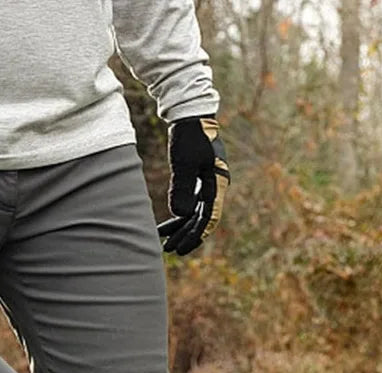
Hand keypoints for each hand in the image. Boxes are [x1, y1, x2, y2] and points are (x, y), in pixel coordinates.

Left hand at [158, 116, 229, 255]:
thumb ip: (182, 188)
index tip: (181, 248)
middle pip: (201, 218)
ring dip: (180, 228)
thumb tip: (182, 215)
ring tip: (164, 242)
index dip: (195, 235)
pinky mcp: (198, 177)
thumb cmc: (188, 135)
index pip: (208, 216)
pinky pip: (190, 203)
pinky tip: (166, 225)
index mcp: (217, 182)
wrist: (190, 113)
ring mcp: (208, 181)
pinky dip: (179, 215)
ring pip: (195, 212)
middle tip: (169, 250)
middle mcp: (215, 184)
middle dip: (185, 235)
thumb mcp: (183, 162)